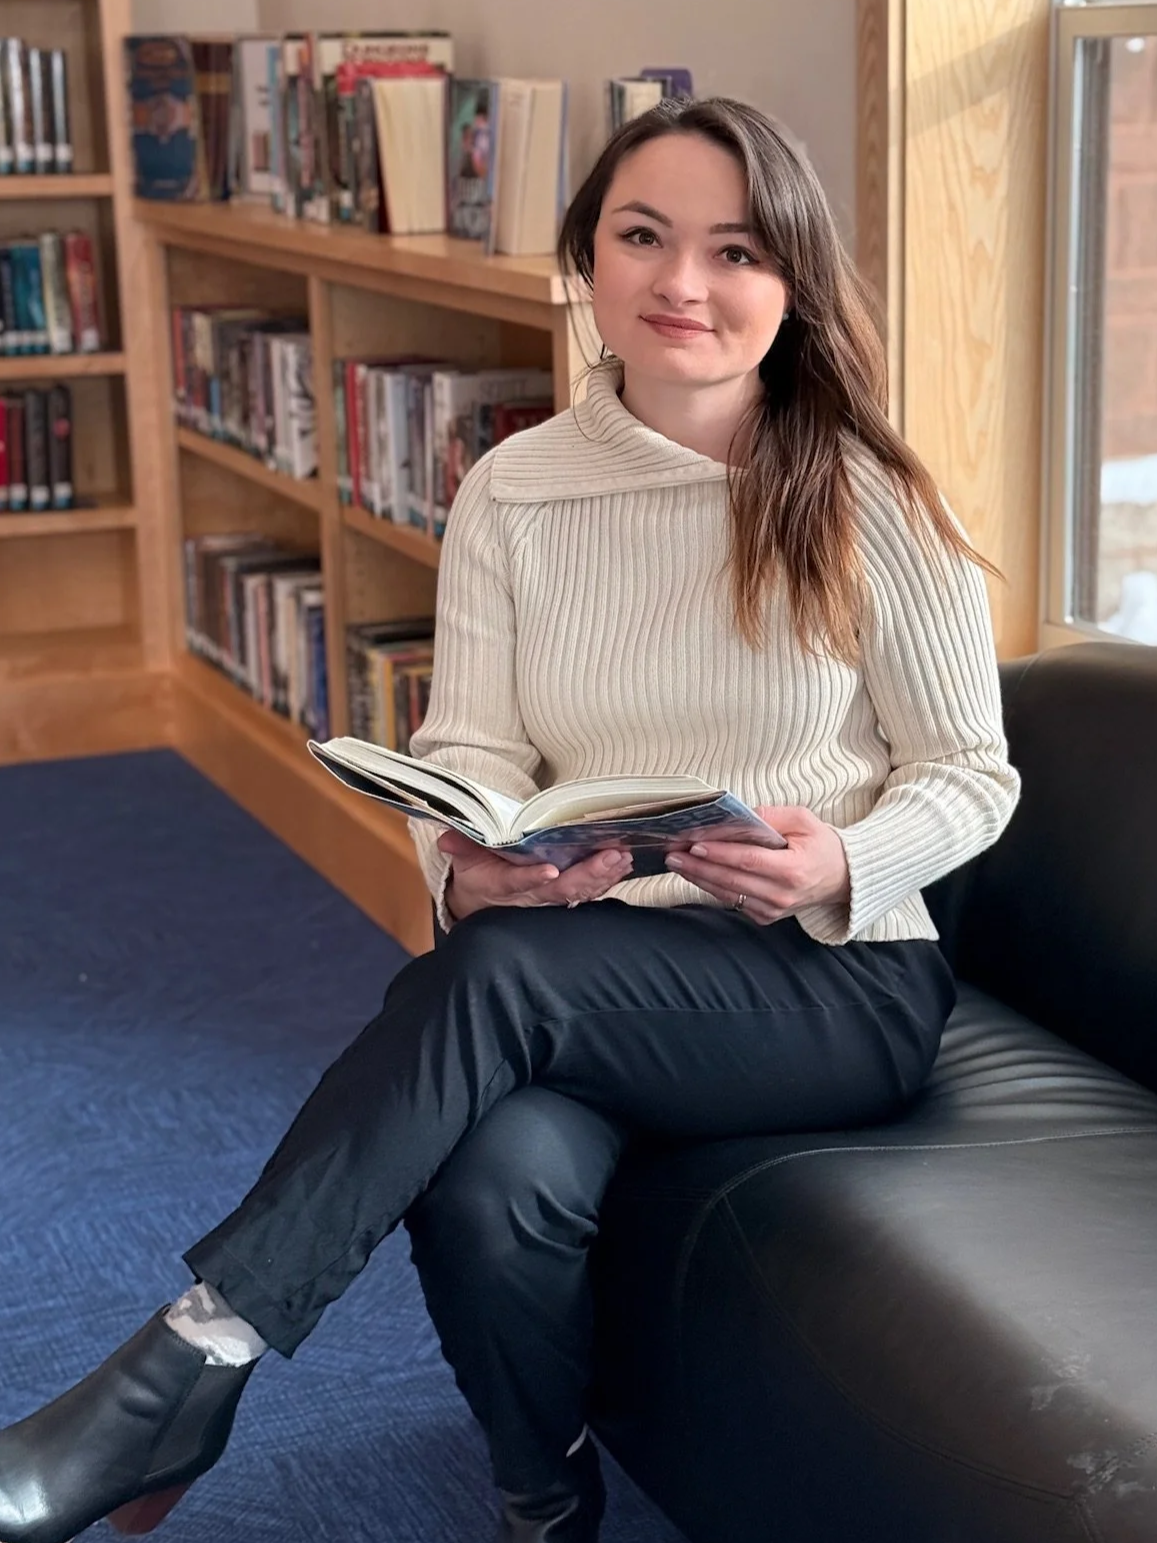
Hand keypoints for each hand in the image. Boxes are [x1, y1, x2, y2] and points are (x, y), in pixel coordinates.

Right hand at [439, 829, 633, 921]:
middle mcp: (530, 896)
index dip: (534, 878)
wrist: (484, 901)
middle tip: (610, 856)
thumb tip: (447, 837)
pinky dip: (607, 879)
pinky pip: (588, 891)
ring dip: (603, 876)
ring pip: (579, 893)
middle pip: (561, 891)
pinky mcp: (563, 896)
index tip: (551, 871)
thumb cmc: (478, 873)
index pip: (518, 882)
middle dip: (588, 874)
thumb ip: (460, 847)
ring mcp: (549, 898)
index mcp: (503, 885)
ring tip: (622, 857)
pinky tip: (624, 864)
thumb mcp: (463, 861)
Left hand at [663, 805, 850, 924]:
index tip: (694, 845)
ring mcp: (773, 910)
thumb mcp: (802, 820)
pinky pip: (733, 901)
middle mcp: (782, 895)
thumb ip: (769, 816)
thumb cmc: (822, 845)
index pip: (747, 861)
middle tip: (674, 854)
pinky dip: (712, 887)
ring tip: (677, 862)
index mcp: (793, 870)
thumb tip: (737, 814)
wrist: (841, 877)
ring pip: (727, 894)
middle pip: (731, 880)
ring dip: (699, 878)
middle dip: (699, 867)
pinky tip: (696, 873)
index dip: (719, 854)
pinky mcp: (765, 916)